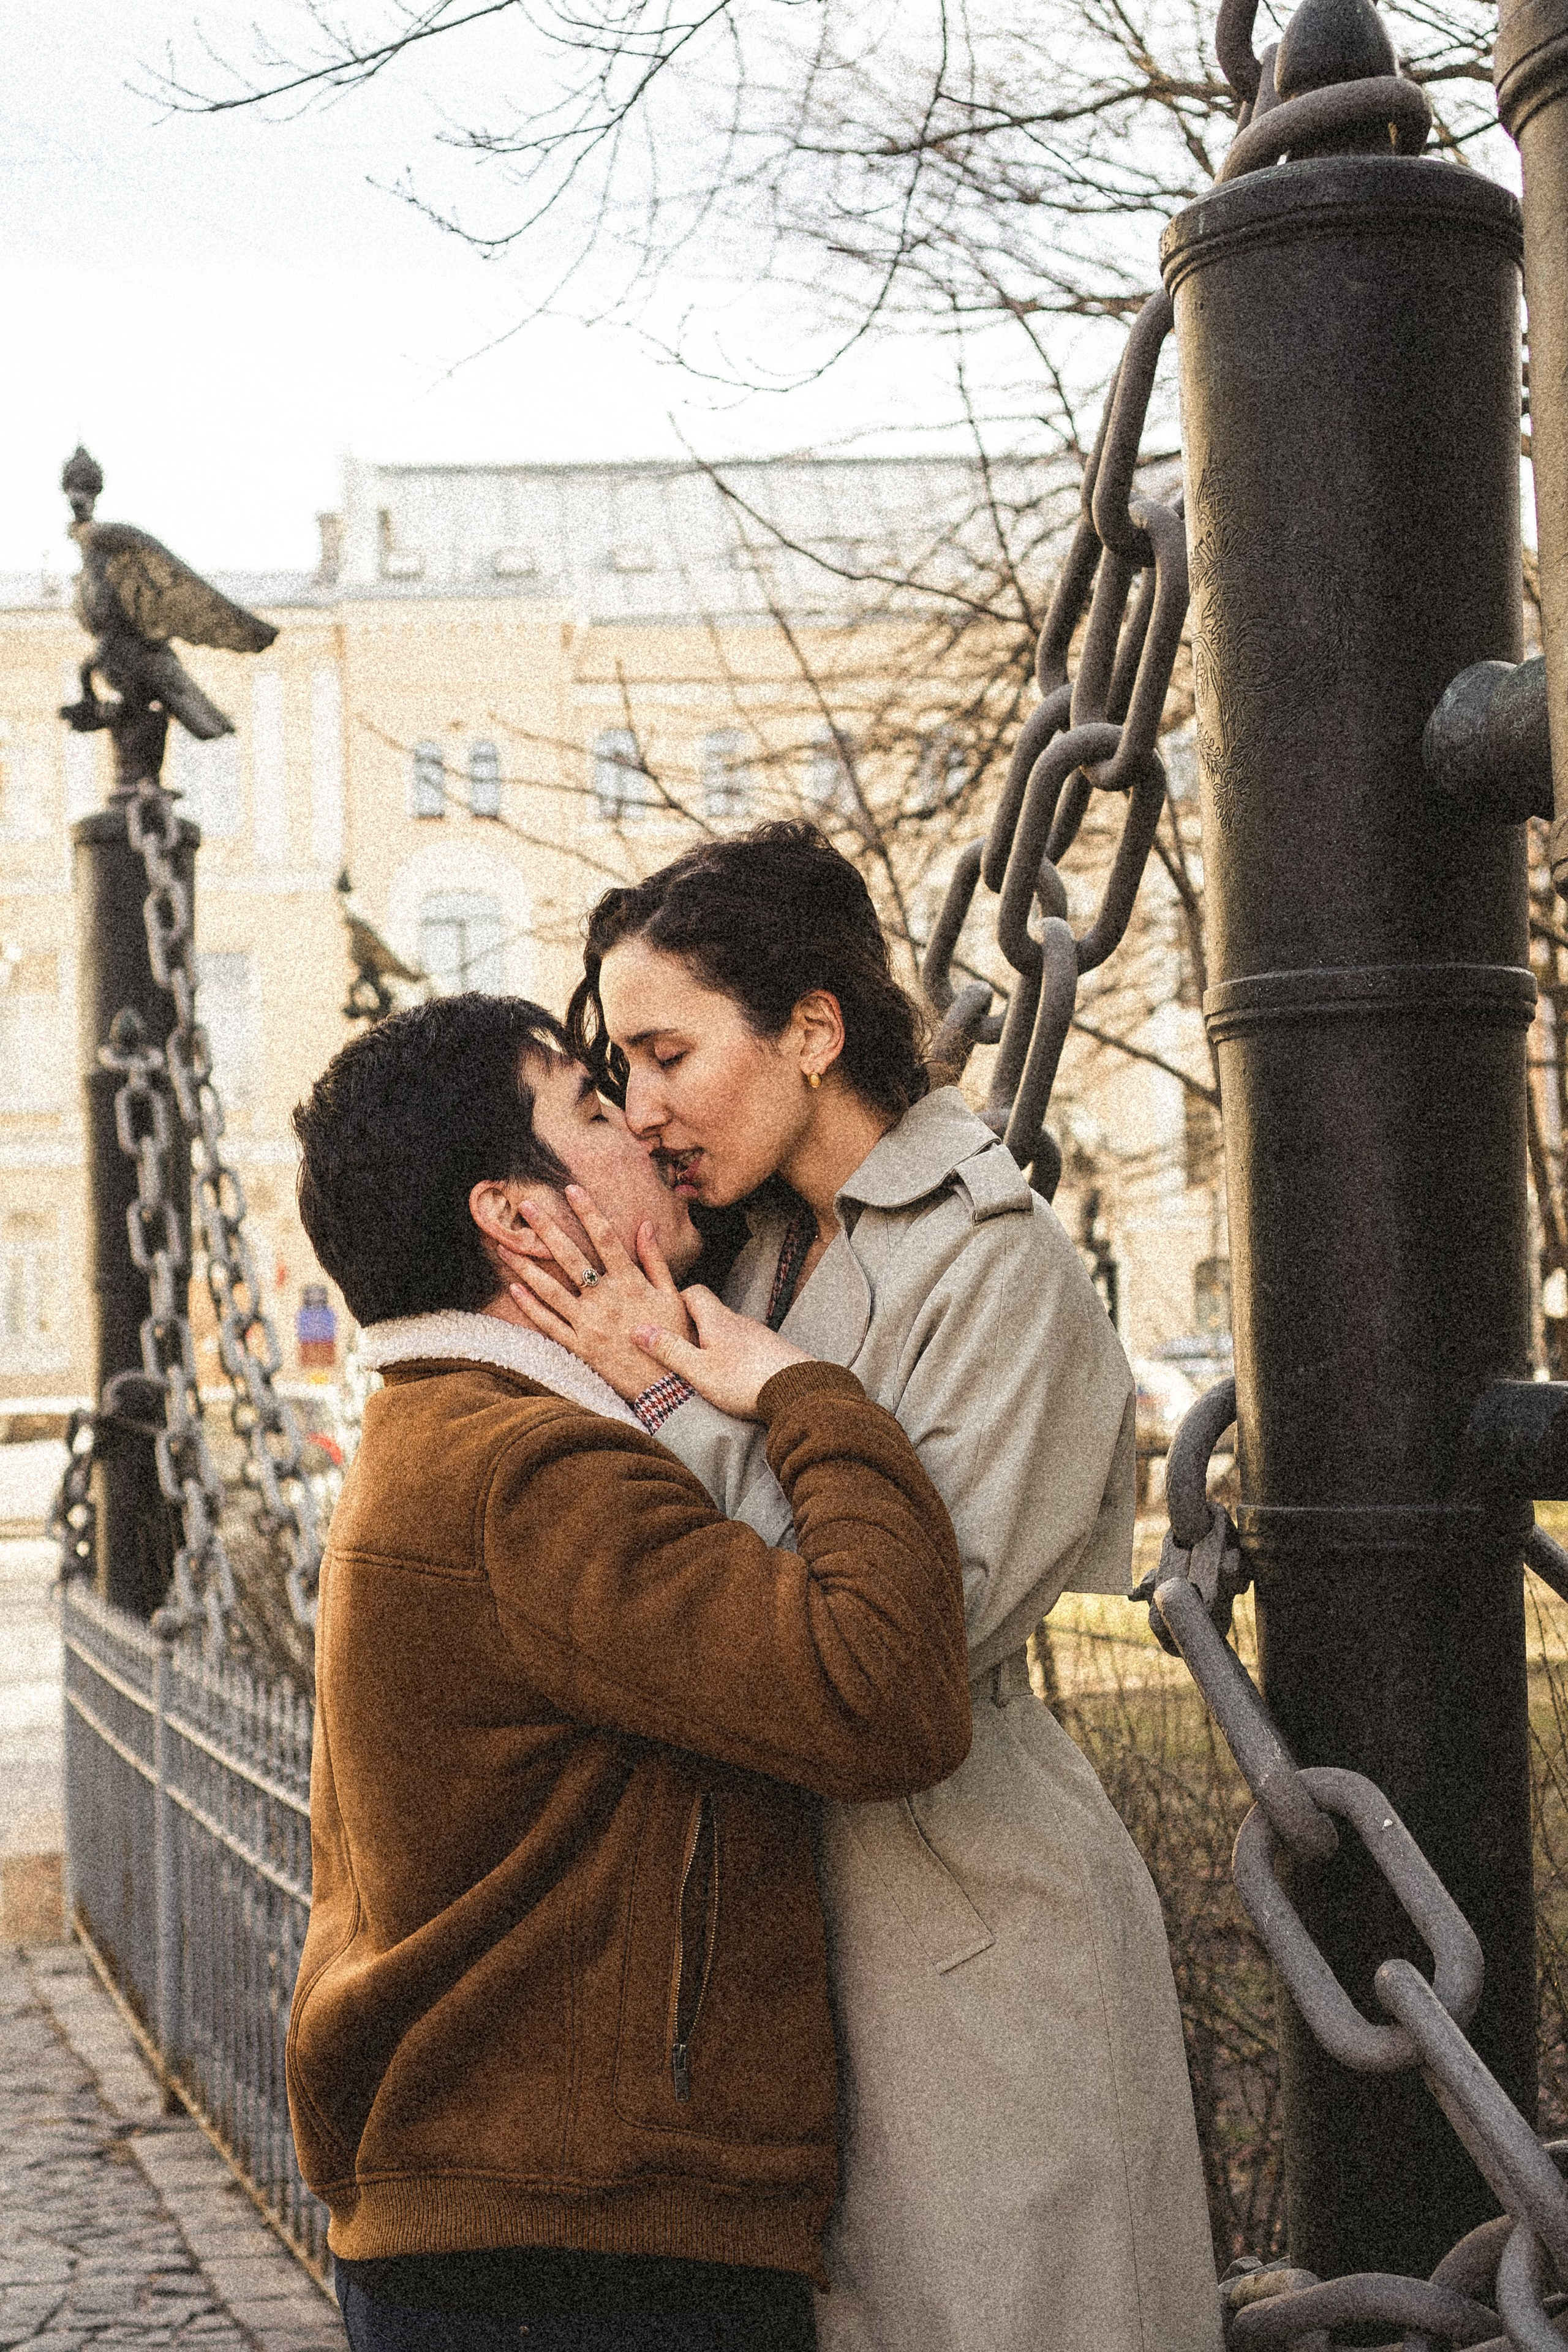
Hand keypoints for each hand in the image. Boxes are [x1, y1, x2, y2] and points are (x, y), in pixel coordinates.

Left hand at [500, 1183, 693, 1400]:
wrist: (669, 1388)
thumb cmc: (675, 1338)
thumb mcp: (672, 1296)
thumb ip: (656, 1260)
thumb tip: (646, 1225)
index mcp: (631, 1283)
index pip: (606, 1238)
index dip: (588, 1211)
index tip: (572, 1188)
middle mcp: (606, 1300)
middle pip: (571, 1257)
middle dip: (547, 1229)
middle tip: (525, 1206)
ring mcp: (590, 1324)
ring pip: (551, 1290)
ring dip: (526, 1266)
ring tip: (505, 1246)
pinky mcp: (580, 1348)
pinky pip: (549, 1324)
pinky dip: (531, 1307)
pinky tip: (513, 1288)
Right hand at [633, 1288, 811, 1420]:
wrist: (800, 1391)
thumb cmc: (745, 1381)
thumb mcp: (698, 1370)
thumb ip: (670, 1350)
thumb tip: (638, 1329)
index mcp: (718, 1320)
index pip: (695, 1292)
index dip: (678, 1298)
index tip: (666, 1317)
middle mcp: (740, 1322)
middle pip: (712, 1313)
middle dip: (694, 1326)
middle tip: (680, 1348)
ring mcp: (761, 1336)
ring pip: (731, 1332)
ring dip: (716, 1344)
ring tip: (706, 1369)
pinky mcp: (775, 1353)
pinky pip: (748, 1348)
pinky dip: (736, 1356)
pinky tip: (736, 1378)